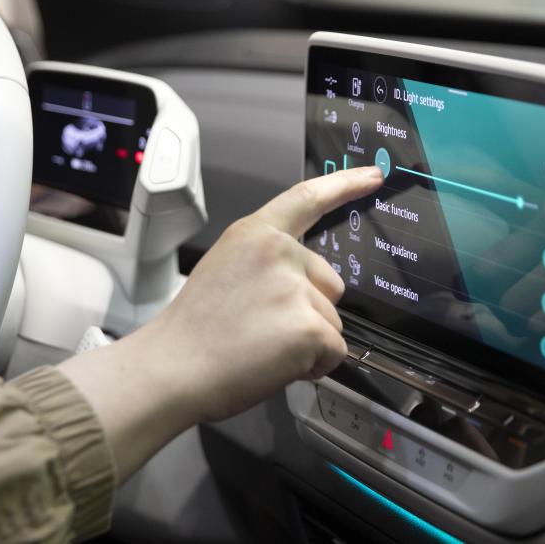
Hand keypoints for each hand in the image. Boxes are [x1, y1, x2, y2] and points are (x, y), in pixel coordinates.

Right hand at [58, 166, 382, 480]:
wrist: (172, 369)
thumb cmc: (192, 333)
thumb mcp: (224, 271)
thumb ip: (264, 264)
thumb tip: (298, 286)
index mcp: (254, 235)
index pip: (306, 199)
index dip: (345, 184)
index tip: (372, 175)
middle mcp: (278, 253)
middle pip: (331, 283)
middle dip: (310, 310)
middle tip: (262, 328)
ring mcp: (295, 288)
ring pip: (333, 321)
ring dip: (307, 342)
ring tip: (260, 347)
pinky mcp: (309, 326)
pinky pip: (335, 351)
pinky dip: (313, 366)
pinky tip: (274, 364)